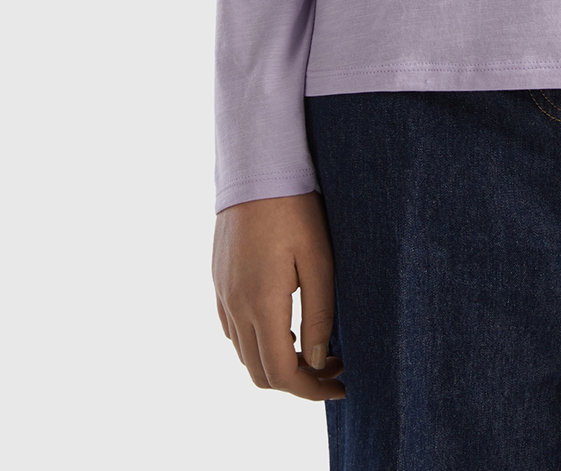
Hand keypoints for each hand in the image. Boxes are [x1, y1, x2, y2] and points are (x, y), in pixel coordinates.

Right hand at [212, 192, 345, 400]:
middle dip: (297, 382)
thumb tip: (318, 362)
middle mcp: (235, 306)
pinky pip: (233, 330)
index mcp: (262, 304)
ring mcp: (222, 295)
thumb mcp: (320, 262)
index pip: (281, 373)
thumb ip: (320, 316)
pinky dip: (258, 342)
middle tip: (333, 367)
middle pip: (259, 373)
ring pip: (244, 355)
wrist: (256, 169)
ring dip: (277, 363)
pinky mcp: (219, 282)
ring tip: (315, 347)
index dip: (312, 390)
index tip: (341, 384)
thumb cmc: (296, 211)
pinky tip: (286, 326)